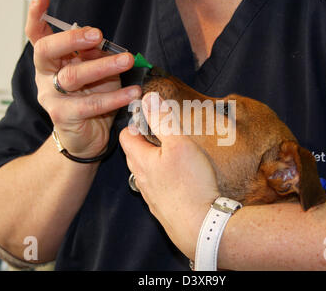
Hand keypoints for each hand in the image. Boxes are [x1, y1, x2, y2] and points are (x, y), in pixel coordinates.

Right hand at [26, 0, 140, 157]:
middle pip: (48, 51)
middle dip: (72, 39)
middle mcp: (45, 76)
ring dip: (102, 67)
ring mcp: (51, 97)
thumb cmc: (92, 99)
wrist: (87, 137)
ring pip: (72, 77)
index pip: (38, 34)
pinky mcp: (63, 116)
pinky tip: (133, 92)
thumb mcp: (96, 72)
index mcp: (52, 60)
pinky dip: (115, 97)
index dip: (36, 15)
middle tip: (98, 34)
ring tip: (127, 60)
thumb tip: (102, 41)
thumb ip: (95, 55)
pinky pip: (90, 104)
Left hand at [119, 93, 219, 258]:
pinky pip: (158, 185)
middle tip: (165, 131)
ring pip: (147, 170)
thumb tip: (149, 98)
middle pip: (135, 152)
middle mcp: (140, 177)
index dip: (136, 122)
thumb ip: (163, 120)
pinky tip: (181, 176)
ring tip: (174, 152)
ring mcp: (151, 194)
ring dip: (156, 158)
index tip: (152, 115)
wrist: (199, 226)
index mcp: (140, 159)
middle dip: (146, 139)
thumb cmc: (190, 184)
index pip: (126, 134)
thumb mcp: (178, 143)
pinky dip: (165, 176)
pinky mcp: (163, 206)